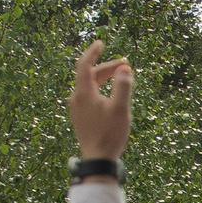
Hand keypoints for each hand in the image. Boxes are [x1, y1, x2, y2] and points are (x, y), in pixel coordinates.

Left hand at [67, 41, 134, 162]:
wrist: (98, 159)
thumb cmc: (110, 134)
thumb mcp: (120, 109)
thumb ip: (123, 87)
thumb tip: (125, 69)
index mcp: (83, 93)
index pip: (85, 65)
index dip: (92, 52)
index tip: (101, 43)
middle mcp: (76, 99)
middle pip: (90, 76)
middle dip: (107, 68)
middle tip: (125, 66)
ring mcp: (76, 109)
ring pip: (90, 87)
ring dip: (105, 80)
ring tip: (120, 79)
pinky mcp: (80, 118)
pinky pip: (89, 97)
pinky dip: (100, 91)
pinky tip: (111, 97)